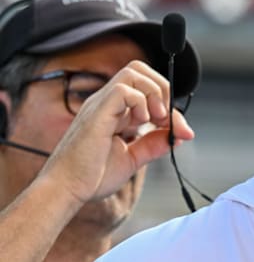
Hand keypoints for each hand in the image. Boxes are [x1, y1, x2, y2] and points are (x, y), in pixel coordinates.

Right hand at [38, 60, 194, 203]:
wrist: (66, 191)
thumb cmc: (91, 177)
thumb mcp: (132, 159)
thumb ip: (154, 145)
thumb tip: (179, 135)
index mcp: (114, 111)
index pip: (145, 89)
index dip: (168, 104)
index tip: (180, 129)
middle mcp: (106, 103)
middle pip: (139, 70)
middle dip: (163, 88)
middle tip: (166, 118)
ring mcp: (100, 104)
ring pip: (133, 72)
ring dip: (155, 92)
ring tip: (157, 118)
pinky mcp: (96, 112)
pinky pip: (123, 89)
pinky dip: (141, 102)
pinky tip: (141, 122)